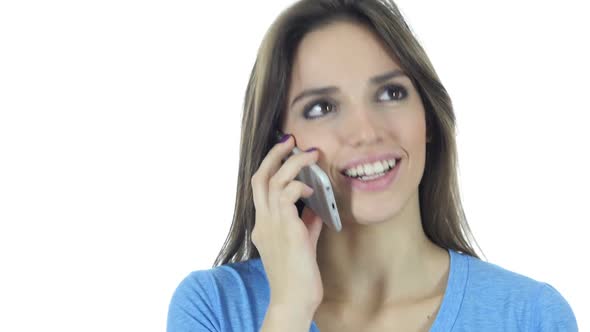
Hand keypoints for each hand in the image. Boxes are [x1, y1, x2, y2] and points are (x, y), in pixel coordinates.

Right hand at [251, 134, 324, 314]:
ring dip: (293, 163)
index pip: (260, 186)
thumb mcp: (302, 241)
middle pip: (259, 177)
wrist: (294, 300)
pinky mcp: (286, 229)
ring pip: (274, 180)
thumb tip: (316, 205)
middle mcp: (263, 221)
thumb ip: (306, 222)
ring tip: (311, 155)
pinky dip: (300, 186)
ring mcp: (272, 224)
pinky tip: (313, 189)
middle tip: (291, 140)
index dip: (271, 165)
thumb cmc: (298, 275)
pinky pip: (287, 195)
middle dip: (274, 154)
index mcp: (264, 224)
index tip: (287, 152)